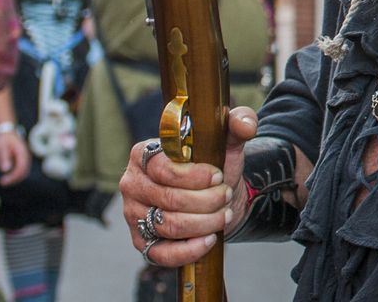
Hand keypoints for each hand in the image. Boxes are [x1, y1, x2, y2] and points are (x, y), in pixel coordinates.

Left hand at [0, 130, 31, 185]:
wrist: (7, 130)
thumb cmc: (3, 138)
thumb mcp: (1, 147)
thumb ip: (4, 157)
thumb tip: (5, 170)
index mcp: (22, 153)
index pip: (21, 168)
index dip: (13, 177)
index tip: (2, 181)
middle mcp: (26, 156)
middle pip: (24, 172)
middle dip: (14, 179)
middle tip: (2, 183)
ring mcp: (25, 157)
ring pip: (24, 171)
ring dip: (15, 178)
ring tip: (4, 181)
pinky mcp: (22, 158)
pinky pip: (21, 168)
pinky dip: (15, 174)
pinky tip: (7, 175)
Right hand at [120, 106, 256, 265]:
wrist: (217, 197)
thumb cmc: (215, 166)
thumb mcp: (227, 142)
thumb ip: (238, 123)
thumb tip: (245, 124)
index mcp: (144, 155)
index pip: (162, 168)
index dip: (195, 176)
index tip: (219, 176)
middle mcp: (132, 185)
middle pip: (169, 199)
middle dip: (207, 200)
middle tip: (226, 195)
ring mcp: (133, 215)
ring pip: (169, 225)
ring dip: (205, 222)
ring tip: (224, 214)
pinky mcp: (142, 242)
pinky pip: (162, 253)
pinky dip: (190, 249)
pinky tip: (209, 239)